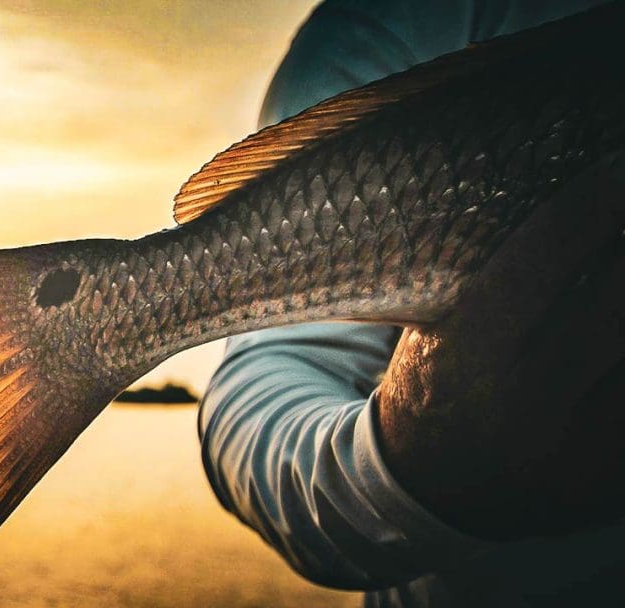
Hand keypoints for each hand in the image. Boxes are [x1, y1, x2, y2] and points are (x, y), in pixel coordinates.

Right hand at [376, 154, 624, 540]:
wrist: (433, 489)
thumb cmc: (441, 382)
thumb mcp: (443, 325)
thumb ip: (501, 273)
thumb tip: (583, 197)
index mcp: (470, 352)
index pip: (550, 252)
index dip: (601, 196)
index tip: (623, 160)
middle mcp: (528, 402)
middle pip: (622, 298)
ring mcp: (580, 450)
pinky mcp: (616, 479)